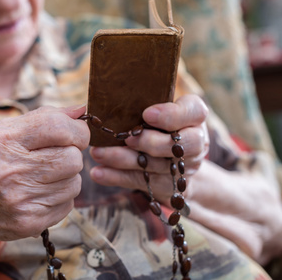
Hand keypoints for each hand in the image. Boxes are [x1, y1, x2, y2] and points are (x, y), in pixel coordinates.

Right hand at [0, 105, 89, 241]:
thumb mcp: (1, 132)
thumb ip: (43, 117)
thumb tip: (81, 110)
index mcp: (1, 141)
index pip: (58, 128)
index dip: (77, 129)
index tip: (76, 133)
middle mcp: (9, 171)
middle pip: (73, 158)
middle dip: (71, 154)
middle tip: (55, 155)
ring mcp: (19, 200)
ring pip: (74, 182)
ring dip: (66, 177)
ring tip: (42, 176)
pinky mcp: (28, 223)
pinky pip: (68, 204)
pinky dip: (60, 197)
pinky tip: (39, 194)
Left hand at [89, 94, 208, 202]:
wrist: (175, 163)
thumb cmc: (159, 124)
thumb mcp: (158, 109)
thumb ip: (140, 104)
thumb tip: (94, 104)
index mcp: (194, 116)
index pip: (193, 112)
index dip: (171, 115)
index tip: (147, 114)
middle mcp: (195, 142)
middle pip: (178, 144)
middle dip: (150, 142)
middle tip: (126, 138)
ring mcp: (182, 167)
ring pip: (155, 165)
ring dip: (123, 159)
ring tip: (98, 153)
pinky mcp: (167, 186)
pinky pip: (141, 181)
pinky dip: (117, 177)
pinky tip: (98, 173)